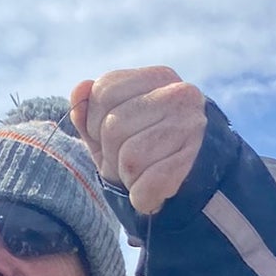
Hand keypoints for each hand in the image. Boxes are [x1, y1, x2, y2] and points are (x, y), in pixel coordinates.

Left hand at [70, 68, 207, 216]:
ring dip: (128, 178)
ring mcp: (190, 127)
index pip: (103, 91)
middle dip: (112, 155)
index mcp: (158, 77)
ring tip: (146, 175)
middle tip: (131, 164)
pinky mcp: (193, 162)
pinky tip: (155, 192)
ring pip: (129, 159)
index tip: (111, 139)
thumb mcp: (114, 128)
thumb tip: (79, 90)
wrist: (197, 186)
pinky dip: (142, 198)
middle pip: (112, 127)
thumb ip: (91, 109)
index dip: (94, 123)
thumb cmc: (148, 152)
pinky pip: (145, 187)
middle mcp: (180, 94)